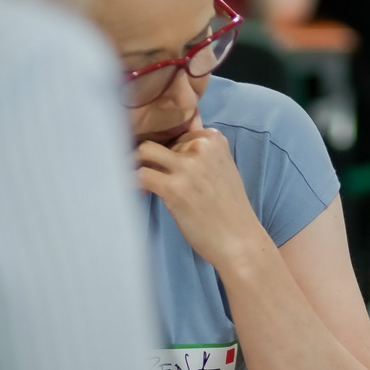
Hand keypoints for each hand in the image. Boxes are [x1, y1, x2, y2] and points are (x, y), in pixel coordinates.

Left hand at [136, 123, 270, 269]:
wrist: (238, 239)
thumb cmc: (228, 207)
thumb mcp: (221, 168)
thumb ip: (203, 150)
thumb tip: (181, 133)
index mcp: (214, 139)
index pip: (176, 130)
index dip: (166, 148)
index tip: (164, 166)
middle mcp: (202, 147)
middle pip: (158, 140)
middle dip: (151, 159)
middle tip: (152, 179)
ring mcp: (188, 167)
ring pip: (143, 151)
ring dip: (134, 165)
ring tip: (140, 182)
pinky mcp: (174, 188)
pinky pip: (138, 175)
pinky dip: (131, 182)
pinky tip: (140, 193)